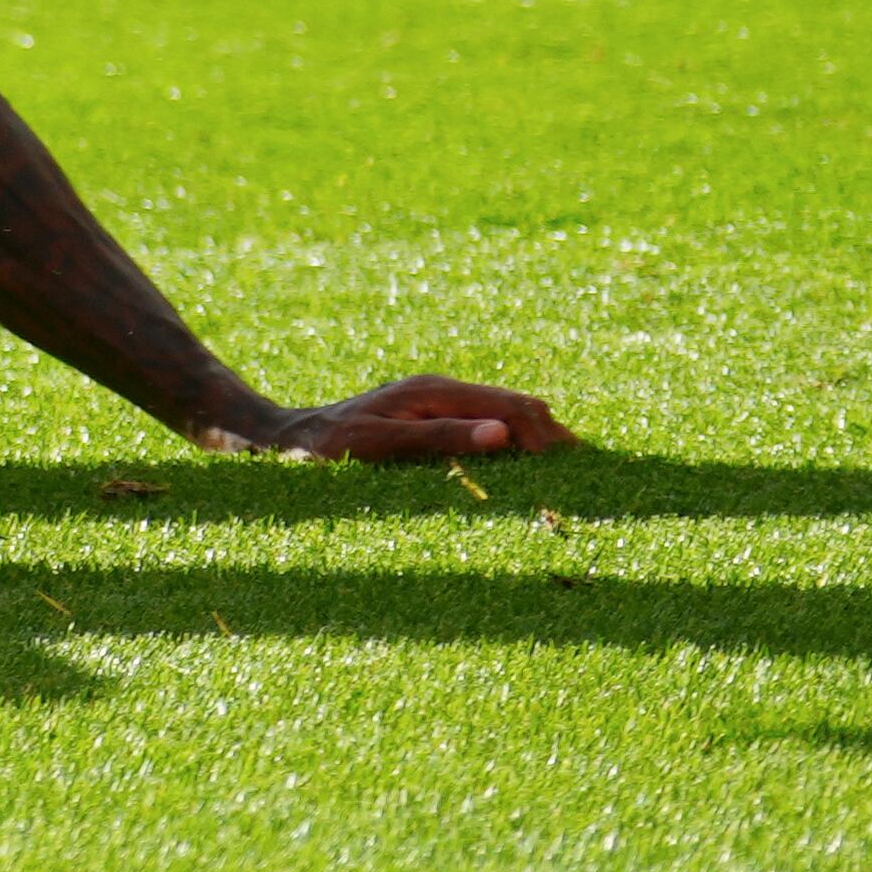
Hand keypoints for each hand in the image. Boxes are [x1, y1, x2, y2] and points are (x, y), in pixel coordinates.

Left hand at [196, 376, 576, 461]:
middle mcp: (439, 391)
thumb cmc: (323, 447)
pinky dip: (512, 446)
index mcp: (433, 391)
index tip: (578, 472)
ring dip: (536, 442)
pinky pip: (483, 428)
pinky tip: (527, 473)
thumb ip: (439, 439)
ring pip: (504, 416)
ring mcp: (435, 404)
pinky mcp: (428, 420)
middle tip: (590, 480)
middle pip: (515, 407)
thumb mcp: (378, 445)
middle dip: (551, 438)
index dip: (547, 437)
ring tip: (571, 478)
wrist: (281, 439)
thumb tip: (504, 435)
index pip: (510, 407)